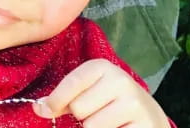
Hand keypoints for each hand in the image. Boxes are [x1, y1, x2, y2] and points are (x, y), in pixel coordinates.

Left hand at [34, 59, 168, 127]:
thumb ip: (63, 98)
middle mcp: (120, 80)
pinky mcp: (144, 125)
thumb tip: (38, 107)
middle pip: (78, 108)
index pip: (70, 84)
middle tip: (99, 114)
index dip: (55, 101)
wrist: (151, 117)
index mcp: (102, 67)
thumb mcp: (89, 92)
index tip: (44, 110)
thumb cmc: (111, 104)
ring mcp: (134, 104)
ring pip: (91, 126)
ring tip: (110, 122)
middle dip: (83, 117)